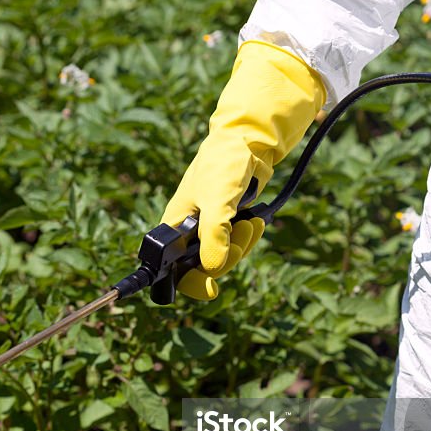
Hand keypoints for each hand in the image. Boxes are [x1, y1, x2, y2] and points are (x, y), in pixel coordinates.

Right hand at [160, 40, 325, 299]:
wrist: (247, 142)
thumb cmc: (224, 164)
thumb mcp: (217, 200)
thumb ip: (214, 235)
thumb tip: (213, 269)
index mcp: (175, 227)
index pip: (174, 269)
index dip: (190, 282)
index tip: (211, 289)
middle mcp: (188, 232)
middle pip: (203, 268)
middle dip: (226, 258)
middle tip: (240, 237)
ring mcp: (209, 229)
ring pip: (223, 258)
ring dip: (241, 246)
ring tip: (251, 223)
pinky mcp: (227, 224)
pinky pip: (236, 245)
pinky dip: (248, 238)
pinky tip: (256, 222)